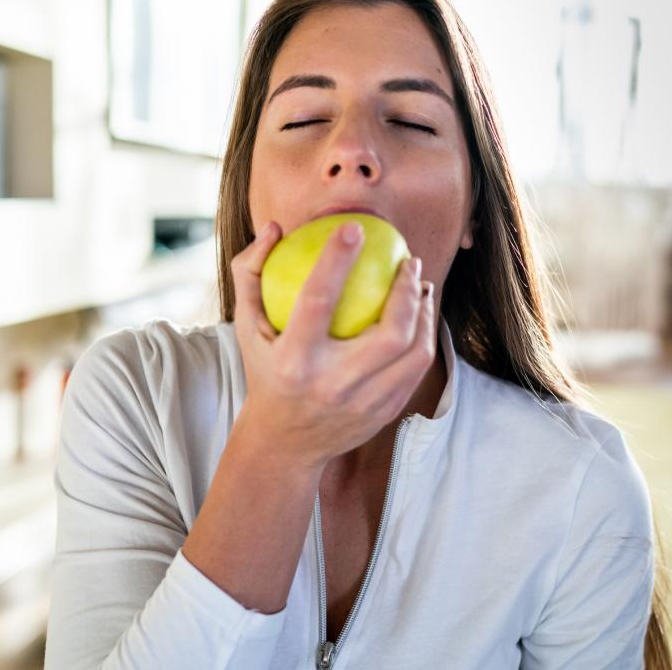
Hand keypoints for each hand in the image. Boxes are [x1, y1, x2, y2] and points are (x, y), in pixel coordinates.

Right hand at [230, 220, 436, 471]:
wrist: (284, 444)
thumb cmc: (266, 370)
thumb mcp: (246, 325)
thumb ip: (251, 271)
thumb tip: (276, 227)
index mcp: (294, 362)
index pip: (318, 301)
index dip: (337, 261)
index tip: (354, 228)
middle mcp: (332, 386)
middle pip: (389, 334)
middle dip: (406, 291)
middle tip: (409, 260)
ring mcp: (364, 405)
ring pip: (414, 354)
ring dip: (424, 313)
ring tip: (419, 284)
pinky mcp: (385, 414)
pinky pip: (417, 370)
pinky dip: (424, 337)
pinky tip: (420, 313)